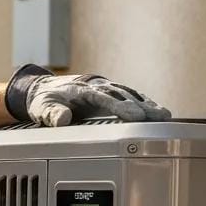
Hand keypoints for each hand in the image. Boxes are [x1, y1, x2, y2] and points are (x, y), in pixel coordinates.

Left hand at [5, 63, 170, 126]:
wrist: (42, 88)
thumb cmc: (43, 100)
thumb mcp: (41, 108)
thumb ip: (51, 113)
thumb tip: (62, 119)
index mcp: (81, 90)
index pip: (105, 98)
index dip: (121, 106)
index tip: (136, 116)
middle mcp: (96, 86)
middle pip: (123, 95)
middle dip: (141, 106)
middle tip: (158, 118)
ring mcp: (104, 88)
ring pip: (129, 94)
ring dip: (147, 104)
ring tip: (164, 116)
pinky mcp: (108, 92)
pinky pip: (129, 95)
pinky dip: (144, 102)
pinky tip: (157, 111)